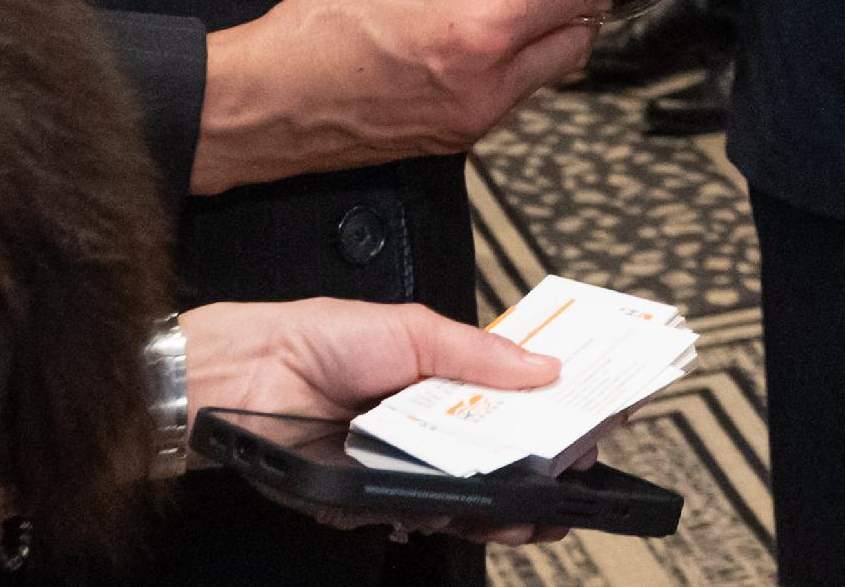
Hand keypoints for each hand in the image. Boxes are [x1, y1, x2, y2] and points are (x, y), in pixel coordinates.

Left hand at [182, 299, 577, 544]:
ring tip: (535, 508)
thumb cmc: (319, 338)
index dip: (553, 415)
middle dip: (542, 474)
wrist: (248, 376)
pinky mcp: (372, 501)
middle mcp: (426, 427)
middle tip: (576, 475)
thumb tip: (546, 366)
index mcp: (443, 381)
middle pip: (498, 459)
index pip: (513, 403)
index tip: (596, 419)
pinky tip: (466, 509)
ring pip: (466, 498)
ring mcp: (402, 467)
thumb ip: (481, 353)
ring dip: (504, 507)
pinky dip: (445, 516)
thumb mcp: (413, 329)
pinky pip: (418, 515)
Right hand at [192, 0, 621, 192]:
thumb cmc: (318, 29)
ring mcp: (475, 121)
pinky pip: (515, 95)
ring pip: (550, 73)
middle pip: (578, 41)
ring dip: (552, 33)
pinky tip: (486, 31)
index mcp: (479, 37)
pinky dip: (520, 62)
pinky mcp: (456, 139)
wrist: (268, 105)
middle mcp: (490, 89)